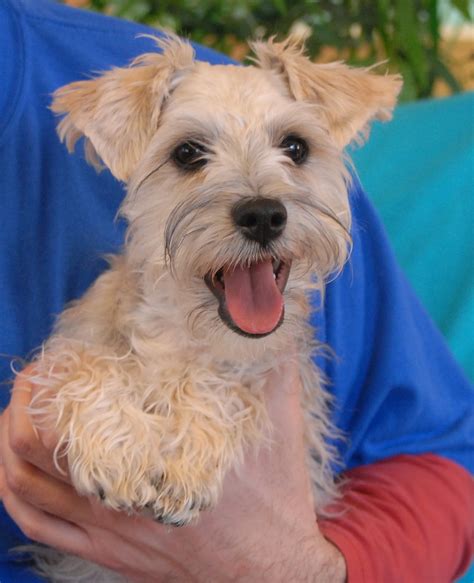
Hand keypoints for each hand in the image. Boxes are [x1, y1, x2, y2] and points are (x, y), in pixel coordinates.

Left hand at [0, 361, 345, 581]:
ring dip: (9, 447)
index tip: (57, 359)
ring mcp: (108, 531)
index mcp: (155, 458)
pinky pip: (40, 529)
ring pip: (25, 492)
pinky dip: (16, 497)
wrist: (273, 569)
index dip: (51, 385)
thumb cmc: (274, 496)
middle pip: (34, 451)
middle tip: (37, 378)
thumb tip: (269, 322)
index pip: (71, 420)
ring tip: (19, 414)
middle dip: (22, 406)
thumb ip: (273, 364)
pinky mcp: (109, 553)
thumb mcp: (282, 420)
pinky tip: (20, 472)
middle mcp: (118, 498)